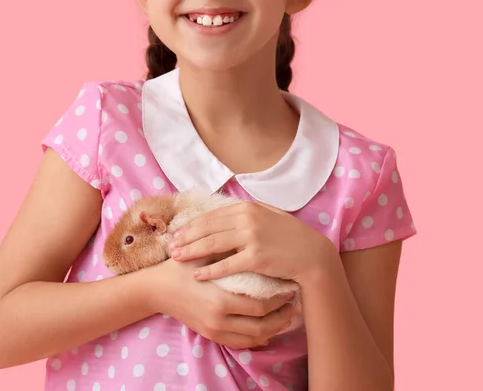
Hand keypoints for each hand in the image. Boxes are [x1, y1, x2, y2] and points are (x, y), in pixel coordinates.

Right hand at [148, 256, 296, 349]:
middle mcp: (219, 320)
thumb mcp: (204, 257)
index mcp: (220, 299)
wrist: (157, 289)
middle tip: (294, 303)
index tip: (289, 287)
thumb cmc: (180, 268)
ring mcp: (214, 330)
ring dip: (274, 328)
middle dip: (282, 315)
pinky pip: (241, 343)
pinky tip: (268, 328)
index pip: (260, 306)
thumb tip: (258, 243)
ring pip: (254, 338)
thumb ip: (228, 253)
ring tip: (287, 316)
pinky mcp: (211, 335)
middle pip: (262, 325)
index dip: (278, 299)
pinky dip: (258, 338)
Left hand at [170, 201, 337, 283]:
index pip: (211, 216)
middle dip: (186, 238)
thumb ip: (245, 213)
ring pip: (212, 244)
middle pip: (207, 228)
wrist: (312, 255)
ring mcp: (252, 237)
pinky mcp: (256, 257)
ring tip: (177, 258)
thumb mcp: (268, 216)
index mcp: (247, 207)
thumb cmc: (289, 237)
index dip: (191, 225)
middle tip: (170, 247)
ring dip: (191, 252)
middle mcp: (247, 219)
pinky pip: (227, 265)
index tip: (177, 233)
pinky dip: (209, 270)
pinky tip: (197, 275)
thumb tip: (223, 214)